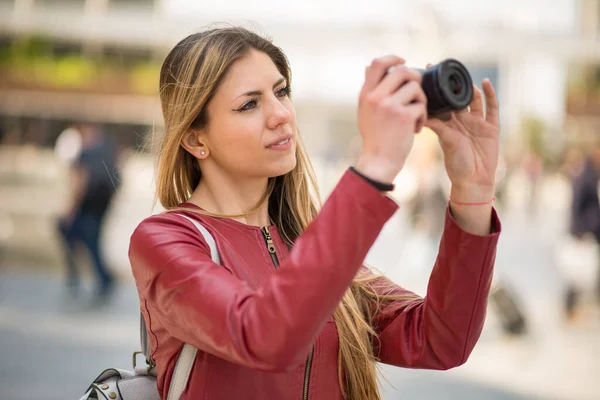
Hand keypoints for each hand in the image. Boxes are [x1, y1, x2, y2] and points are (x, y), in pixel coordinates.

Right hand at [355, 55, 427, 183]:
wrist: (378, 161)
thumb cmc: (375, 137)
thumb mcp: (365, 110)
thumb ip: (369, 89)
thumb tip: (369, 66)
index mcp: (366, 94)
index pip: (377, 63)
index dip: (393, 58)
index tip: (403, 61)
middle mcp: (375, 97)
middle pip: (402, 70)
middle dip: (415, 78)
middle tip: (417, 91)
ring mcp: (389, 106)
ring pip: (415, 88)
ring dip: (421, 100)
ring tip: (415, 115)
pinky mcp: (404, 116)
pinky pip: (421, 106)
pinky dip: (422, 117)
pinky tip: (415, 128)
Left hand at [424, 78, 499, 197]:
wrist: (475, 179)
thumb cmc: (457, 164)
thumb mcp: (446, 141)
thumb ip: (438, 127)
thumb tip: (423, 114)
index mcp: (448, 125)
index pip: (441, 103)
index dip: (436, 90)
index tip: (427, 73)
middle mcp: (462, 121)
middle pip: (457, 98)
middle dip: (452, 85)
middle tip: (444, 69)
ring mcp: (477, 123)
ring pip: (474, 100)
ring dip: (469, 88)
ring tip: (463, 77)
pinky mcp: (491, 126)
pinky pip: (492, 108)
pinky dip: (490, 95)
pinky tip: (484, 82)